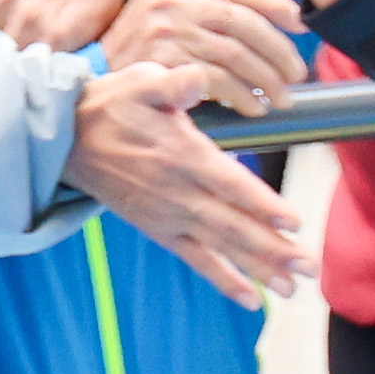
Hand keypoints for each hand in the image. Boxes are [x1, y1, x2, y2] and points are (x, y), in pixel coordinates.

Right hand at [61, 64, 311, 308]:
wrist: (66, 140)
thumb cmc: (112, 106)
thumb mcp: (140, 82)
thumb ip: (171, 83)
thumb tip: (196, 76)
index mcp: (180, 155)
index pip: (228, 183)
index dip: (261, 203)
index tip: (293, 222)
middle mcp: (177, 192)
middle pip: (232, 224)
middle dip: (272, 247)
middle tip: (308, 266)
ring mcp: (168, 215)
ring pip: (220, 246)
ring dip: (258, 267)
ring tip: (291, 287)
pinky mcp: (158, 228)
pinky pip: (195, 257)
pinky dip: (222, 277)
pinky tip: (250, 297)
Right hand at [99, 0, 308, 117]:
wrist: (84, 69)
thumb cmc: (134, 46)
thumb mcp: (161, 13)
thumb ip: (203, 10)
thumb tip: (274, 21)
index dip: (274, 6)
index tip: (302, 24)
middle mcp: (170, 2)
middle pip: (241, 23)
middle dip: (278, 50)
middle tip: (296, 74)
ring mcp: (165, 32)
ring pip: (234, 54)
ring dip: (266, 79)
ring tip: (280, 97)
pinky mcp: (162, 63)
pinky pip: (216, 80)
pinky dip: (241, 95)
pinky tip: (252, 106)